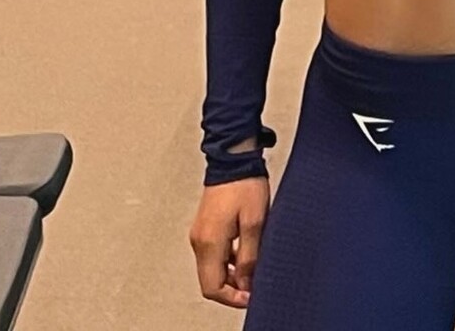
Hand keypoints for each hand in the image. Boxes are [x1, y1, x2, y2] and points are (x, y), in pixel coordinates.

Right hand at [189, 176, 269, 308]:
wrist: (233, 157)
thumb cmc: (245, 184)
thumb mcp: (255, 222)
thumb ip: (249, 257)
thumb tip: (246, 283)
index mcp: (209, 242)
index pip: (212, 287)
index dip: (232, 298)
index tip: (251, 297)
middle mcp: (199, 240)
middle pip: (210, 281)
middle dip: (232, 289)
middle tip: (254, 286)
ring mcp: (200, 233)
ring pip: (212, 269)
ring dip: (231, 276)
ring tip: (253, 270)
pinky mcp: (204, 227)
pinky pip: (213, 254)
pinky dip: (228, 262)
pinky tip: (245, 255)